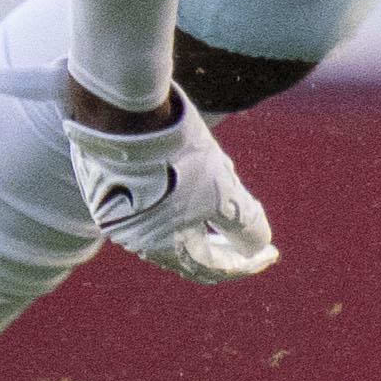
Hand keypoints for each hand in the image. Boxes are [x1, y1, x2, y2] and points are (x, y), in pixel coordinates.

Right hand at [61, 91, 278, 284]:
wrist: (124, 114)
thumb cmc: (176, 158)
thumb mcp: (220, 189)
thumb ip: (242, 222)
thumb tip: (259, 246)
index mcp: (158, 245)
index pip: (208, 267)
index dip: (243, 264)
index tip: (270, 254)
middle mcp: (133, 236)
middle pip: (187, 252)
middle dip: (224, 248)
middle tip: (253, 243)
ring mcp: (117, 210)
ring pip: (169, 226)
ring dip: (202, 225)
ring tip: (228, 207)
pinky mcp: (109, 183)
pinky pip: (153, 202)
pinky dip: (180, 202)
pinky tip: (197, 180)